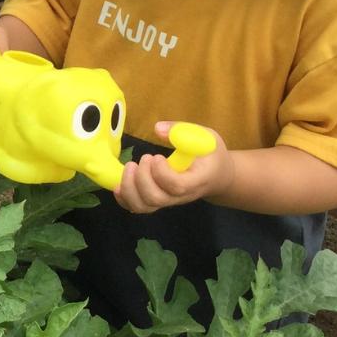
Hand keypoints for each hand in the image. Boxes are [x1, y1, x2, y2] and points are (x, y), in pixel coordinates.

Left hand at [114, 121, 233, 213]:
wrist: (216, 176)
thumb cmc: (210, 154)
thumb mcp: (204, 136)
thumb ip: (182, 131)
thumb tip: (157, 129)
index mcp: (197, 180)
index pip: (177, 186)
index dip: (161, 173)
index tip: (157, 156)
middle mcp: (181, 196)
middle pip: (156, 199)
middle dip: (142, 178)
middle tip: (143, 158)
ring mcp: (168, 200)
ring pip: (144, 206)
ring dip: (129, 188)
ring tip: (130, 167)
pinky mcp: (157, 201)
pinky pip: (137, 207)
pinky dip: (123, 198)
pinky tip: (119, 184)